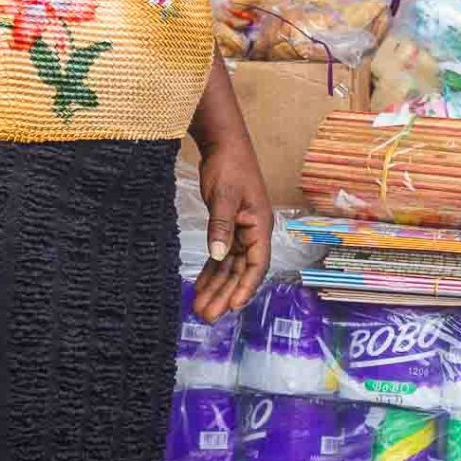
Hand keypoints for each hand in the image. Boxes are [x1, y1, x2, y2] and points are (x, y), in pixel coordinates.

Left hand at [190, 135, 272, 322]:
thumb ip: (220, 227)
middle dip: (225, 294)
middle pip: (241, 271)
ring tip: (201, 309)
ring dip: (217, 287)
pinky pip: (221, 256)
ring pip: (229, 267)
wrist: (223, 144)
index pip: (257, 264)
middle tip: (208, 316)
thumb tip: (219, 255)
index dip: (246, 287)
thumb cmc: (230, 166)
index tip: (233, 307)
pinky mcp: (227, 228)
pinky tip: (200, 287)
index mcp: (260, 226)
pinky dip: (211, 272)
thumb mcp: (223, 196)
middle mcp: (253, 232)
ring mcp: (240, 231)